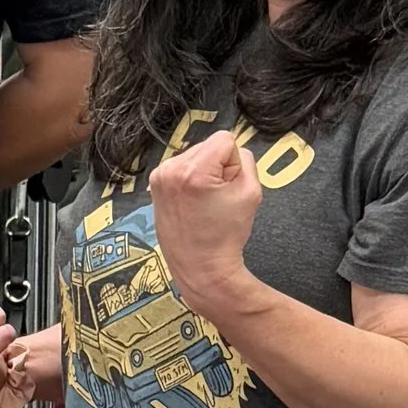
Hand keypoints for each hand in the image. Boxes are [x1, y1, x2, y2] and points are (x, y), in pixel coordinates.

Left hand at [147, 131, 260, 307]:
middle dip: (218, 168)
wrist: (201, 267)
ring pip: (195, 156)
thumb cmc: (225, 235)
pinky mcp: (155, 185)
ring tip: (204, 204)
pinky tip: (193, 204)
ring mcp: (159, 177)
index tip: (227, 189)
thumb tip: (233, 150)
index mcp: (193, 171)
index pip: (225, 140)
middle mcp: (170, 170)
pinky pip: (182, 168)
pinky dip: (191, 181)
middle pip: (208, 146)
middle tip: (216, 200)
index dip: (234, 164)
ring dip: (204, 174)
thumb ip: (246, 160)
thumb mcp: (251, 191)